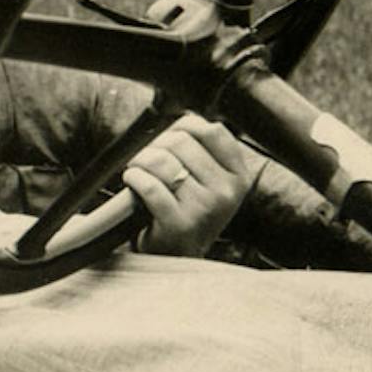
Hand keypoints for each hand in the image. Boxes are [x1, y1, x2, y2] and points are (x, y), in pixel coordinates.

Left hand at [122, 114, 264, 255]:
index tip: (170, 139)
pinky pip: (148, 184)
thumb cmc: (185, 209)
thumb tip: (179, 115)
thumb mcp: (207, 180)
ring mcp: (205, 209)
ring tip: (140, 174)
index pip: (212, 130)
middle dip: (156, 146)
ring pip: (161, 161)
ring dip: (141, 162)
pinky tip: (133, 184)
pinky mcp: (180, 224)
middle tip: (148, 162)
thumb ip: (201, 149)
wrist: (175, 256)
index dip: (183, 126)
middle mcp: (227, 192)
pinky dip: (134, 179)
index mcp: (238, 176)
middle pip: (181, 141)